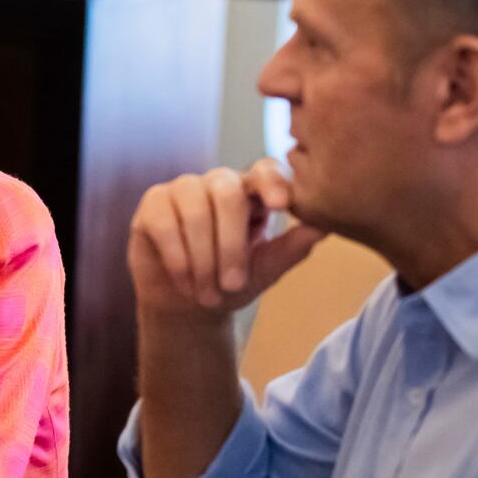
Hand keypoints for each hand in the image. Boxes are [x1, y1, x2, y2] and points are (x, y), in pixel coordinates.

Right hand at [128, 159, 324, 315]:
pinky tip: (185, 281)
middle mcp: (219, 183)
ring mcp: (183, 189)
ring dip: (203, 260)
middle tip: (233, 284)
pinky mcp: (154, 203)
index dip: (273, 181)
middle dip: (231, 244)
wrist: (187, 307)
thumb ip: (292, 248)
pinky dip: (178, 257)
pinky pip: (165, 223)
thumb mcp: (266, 270)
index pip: (266, 170)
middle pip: (228, 193)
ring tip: (208, 294)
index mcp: (253, 192)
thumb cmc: (231, 284)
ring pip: (196, 210)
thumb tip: (324, 227)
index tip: (281, 205)